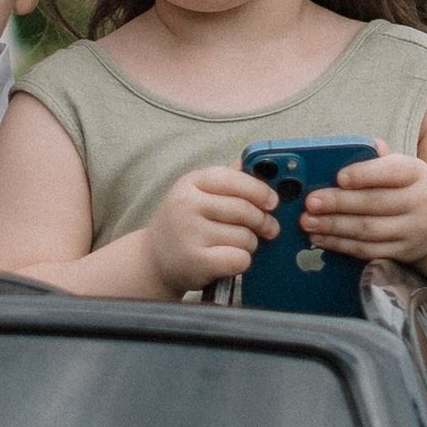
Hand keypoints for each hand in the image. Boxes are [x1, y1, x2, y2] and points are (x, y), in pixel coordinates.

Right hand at [148, 163, 276, 294]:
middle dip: (263, 221)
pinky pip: (240, 258)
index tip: (273, 201)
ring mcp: (189, 232)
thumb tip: (252, 164)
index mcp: (190, 183)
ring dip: (251, 244)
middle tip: (269, 229)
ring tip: (238, 245)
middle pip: (245, 209)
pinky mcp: (196, 260)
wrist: (153, 259)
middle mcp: (186, 204)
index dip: (260, 190)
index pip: (234, 179)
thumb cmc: (184, 225)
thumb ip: (226, 181)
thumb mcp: (197, 195)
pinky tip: (230, 259)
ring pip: (245, 236)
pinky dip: (242, 261)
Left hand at [302, 143, 426, 266]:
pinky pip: (367, 250)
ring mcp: (413, 230)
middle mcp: (421, 201)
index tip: (338, 177)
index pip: (390, 172)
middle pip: (374, 202)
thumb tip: (346, 149)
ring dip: (333, 226)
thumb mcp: (400, 169)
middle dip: (338, 203)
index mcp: (417, 173)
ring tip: (308, 221)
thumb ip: (375, 159)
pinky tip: (320, 238)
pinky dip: (340, 244)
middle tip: (311, 202)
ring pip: (367, 229)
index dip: (363, 174)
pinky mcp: (402, 252)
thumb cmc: (406, 189)